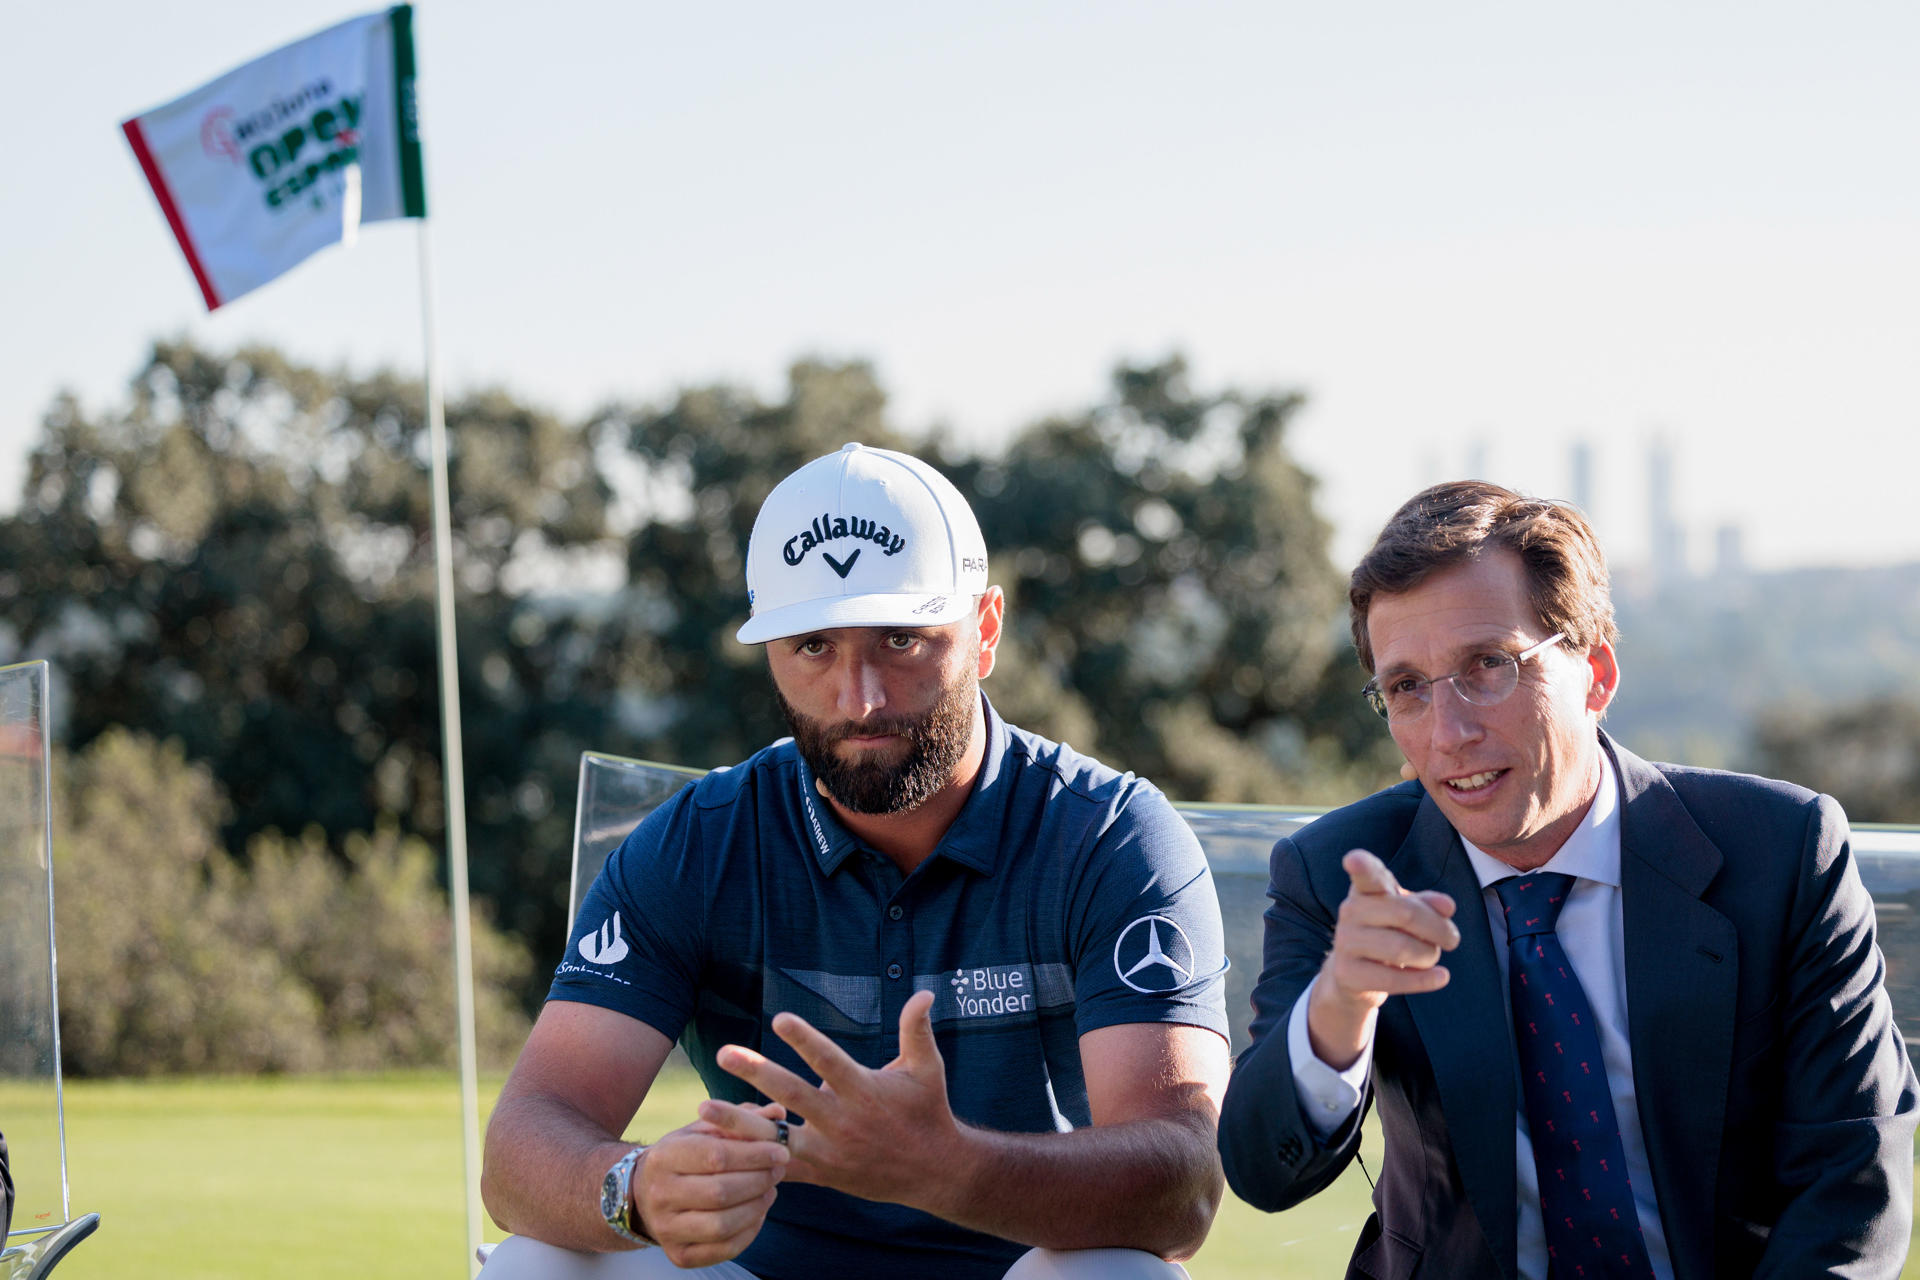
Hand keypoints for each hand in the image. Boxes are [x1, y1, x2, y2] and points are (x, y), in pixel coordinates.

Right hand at [629, 1103, 789, 1268]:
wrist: (644, 1194)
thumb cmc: (684, 1155)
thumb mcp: (704, 1130)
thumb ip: (740, 1120)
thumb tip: (778, 1112)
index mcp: (664, 1157)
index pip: (715, 1156)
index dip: (755, 1154)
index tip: (782, 1151)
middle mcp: (659, 1194)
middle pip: (720, 1192)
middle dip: (759, 1180)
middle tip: (779, 1170)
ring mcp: (666, 1228)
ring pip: (722, 1225)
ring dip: (756, 1207)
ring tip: (770, 1190)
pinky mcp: (678, 1255)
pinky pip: (723, 1250)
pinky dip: (749, 1233)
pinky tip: (757, 1214)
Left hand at [708, 989, 963, 1212]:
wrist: (933, 1172)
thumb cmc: (928, 1111)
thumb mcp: (928, 1068)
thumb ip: (917, 1030)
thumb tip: (924, 993)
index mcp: (864, 1091)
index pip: (829, 1061)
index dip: (805, 1040)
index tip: (779, 1018)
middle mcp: (842, 1121)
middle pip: (793, 1094)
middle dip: (757, 1073)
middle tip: (723, 1052)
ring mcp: (828, 1152)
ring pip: (776, 1137)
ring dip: (737, 1122)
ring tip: (701, 1108)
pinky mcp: (820, 1174)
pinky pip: (779, 1168)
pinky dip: (750, 1158)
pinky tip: (719, 1146)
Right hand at [1308, 848, 1458, 1068]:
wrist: (1352, 975)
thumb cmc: (1387, 934)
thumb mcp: (1407, 913)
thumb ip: (1428, 904)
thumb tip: (1447, 906)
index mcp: (1366, 890)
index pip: (1366, 876)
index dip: (1360, 866)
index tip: (1354, 860)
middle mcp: (1350, 911)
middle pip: (1406, 914)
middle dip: (1439, 929)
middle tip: (1452, 939)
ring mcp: (1345, 942)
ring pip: (1403, 948)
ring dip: (1430, 955)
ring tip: (1430, 957)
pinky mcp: (1347, 974)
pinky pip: (1394, 979)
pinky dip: (1425, 980)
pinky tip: (1441, 977)